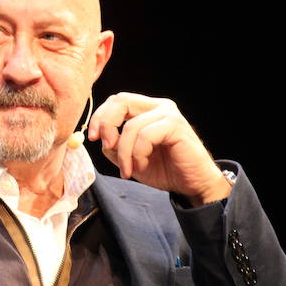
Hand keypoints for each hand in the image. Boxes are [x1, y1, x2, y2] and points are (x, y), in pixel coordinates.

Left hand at [88, 93, 230, 205]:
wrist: (192, 185)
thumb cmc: (164, 170)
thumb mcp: (130, 158)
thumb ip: (114, 145)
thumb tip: (100, 138)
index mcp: (146, 109)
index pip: (116, 101)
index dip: (100, 117)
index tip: (93, 138)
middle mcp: (158, 106)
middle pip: (120, 100)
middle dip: (106, 124)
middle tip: (106, 147)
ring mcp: (168, 114)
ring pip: (131, 126)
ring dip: (124, 152)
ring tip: (129, 170)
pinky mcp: (176, 125)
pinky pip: (145, 136)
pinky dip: (137, 154)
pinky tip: (141, 166)